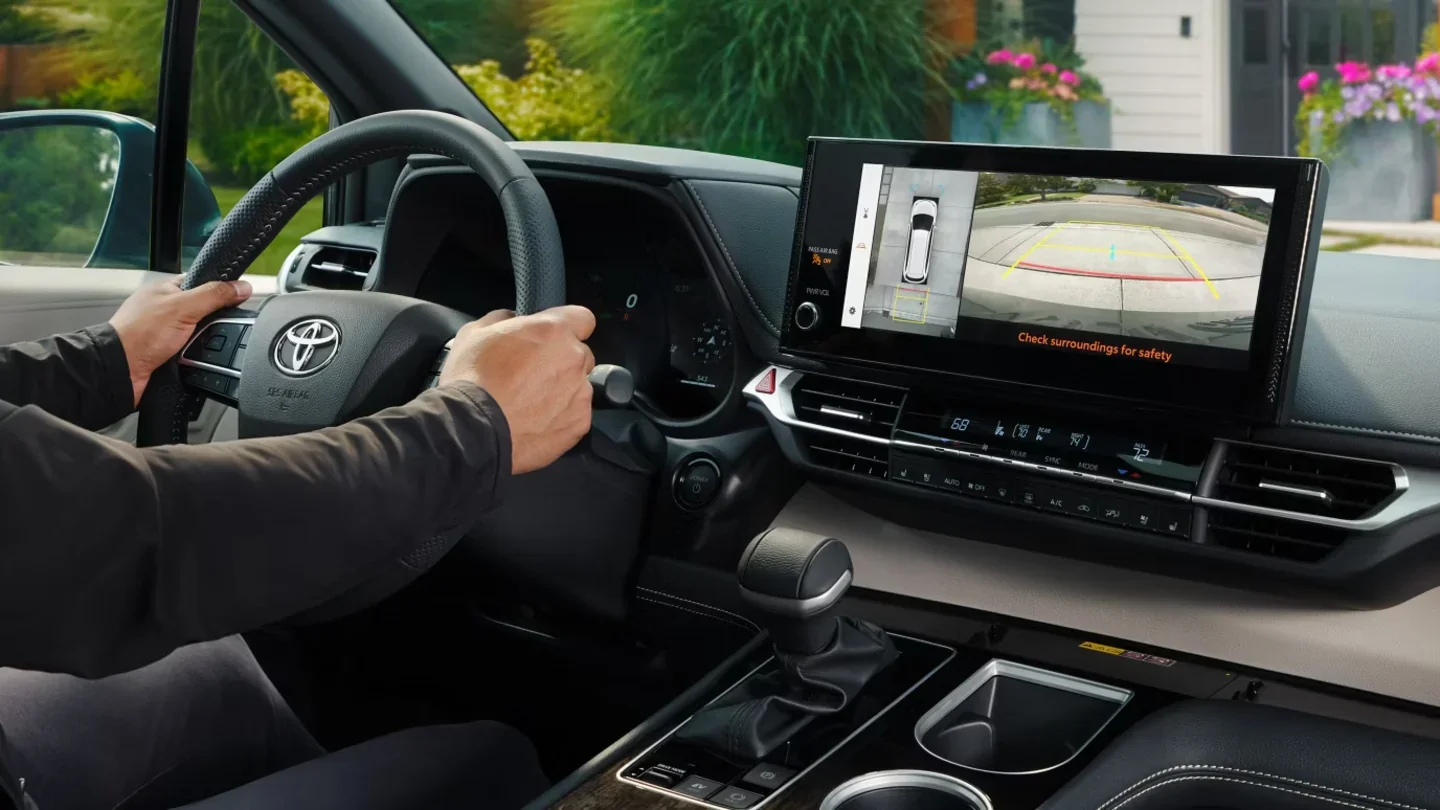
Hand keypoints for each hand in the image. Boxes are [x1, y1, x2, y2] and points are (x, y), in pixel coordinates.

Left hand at [109, 276, 253, 406]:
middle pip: (205, 313)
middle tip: (204, 330)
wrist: (120, 371)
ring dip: (201, 345)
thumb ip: (214, 295)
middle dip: (210, 325)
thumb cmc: (138, 334)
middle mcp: (165, 311)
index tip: (236, 299)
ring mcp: (165, 333)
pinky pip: (193, 355)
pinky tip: (188, 360)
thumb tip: (241, 287)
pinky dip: (194, 359)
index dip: (220, 291)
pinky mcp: (167, 354)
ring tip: (190, 348)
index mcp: (166, 290)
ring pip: (201, 337)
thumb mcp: (183, 307)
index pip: (203, 284)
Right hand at [440, 306, 595, 473]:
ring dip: (561, 389)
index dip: (569, 326)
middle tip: (533, 373)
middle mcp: (573, 359)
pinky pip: (576, 414)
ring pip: (578, 385)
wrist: (473, 429)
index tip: (555, 337)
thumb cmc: (472, 379)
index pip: (582, 318)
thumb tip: (510, 318)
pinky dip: (561, 416)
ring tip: (530, 402)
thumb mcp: (474, 332)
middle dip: (562, 360)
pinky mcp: (579, 423)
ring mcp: (580, 392)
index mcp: (553, 331)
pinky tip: (535, 420)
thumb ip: (501, 319)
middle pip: (580, 354)